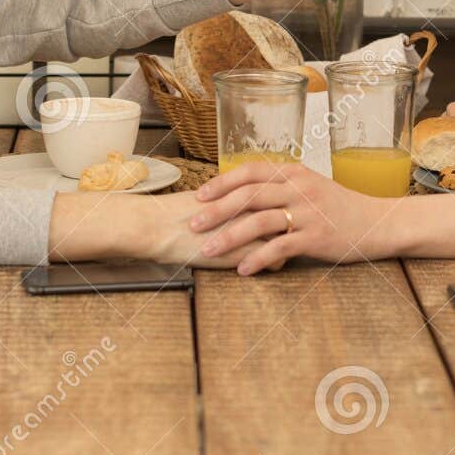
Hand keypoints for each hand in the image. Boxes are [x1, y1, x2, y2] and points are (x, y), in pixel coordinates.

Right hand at [141, 192, 286, 269]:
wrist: (158, 226)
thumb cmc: (177, 212)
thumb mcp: (209, 199)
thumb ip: (230, 199)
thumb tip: (238, 203)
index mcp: (245, 188)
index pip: (281, 193)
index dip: (287, 204)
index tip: (288, 213)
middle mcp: (253, 204)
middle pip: (291, 212)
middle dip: (295, 223)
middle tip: (295, 232)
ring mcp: (253, 227)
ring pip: (288, 236)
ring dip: (289, 245)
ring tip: (286, 251)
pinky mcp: (247, 251)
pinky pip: (276, 260)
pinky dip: (275, 264)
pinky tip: (268, 266)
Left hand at [187, 160, 403, 275]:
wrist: (379, 223)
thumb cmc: (341, 207)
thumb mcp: (311, 186)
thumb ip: (281, 188)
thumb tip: (242, 196)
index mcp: (294, 173)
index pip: (250, 171)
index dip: (222, 183)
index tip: (199, 195)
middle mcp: (299, 188)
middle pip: (249, 196)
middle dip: (216, 210)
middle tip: (193, 224)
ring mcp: (308, 212)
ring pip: (259, 222)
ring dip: (230, 237)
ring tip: (208, 250)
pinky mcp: (316, 237)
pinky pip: (280, 247)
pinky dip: (258, 259)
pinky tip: (242, 270)